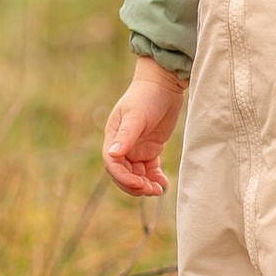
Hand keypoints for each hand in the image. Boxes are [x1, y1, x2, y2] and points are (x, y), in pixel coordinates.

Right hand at [102, 56, 186, 199]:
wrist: (164, 83)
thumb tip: (111, 155)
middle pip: (123, 173)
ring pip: (137, 175)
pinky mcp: (150, 149)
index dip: (123, 178)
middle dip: (135, 185)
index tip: (139, 184)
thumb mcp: (136, 116)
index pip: (113, 164)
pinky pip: (150, 170)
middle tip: (151, 191)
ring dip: (145, 185)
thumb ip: (126, 136)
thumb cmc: (146, 96)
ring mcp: (137, 148)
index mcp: (113, 137)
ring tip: (158, 189)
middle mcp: (123, 145)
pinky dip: (155, 178)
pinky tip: (163, 183)